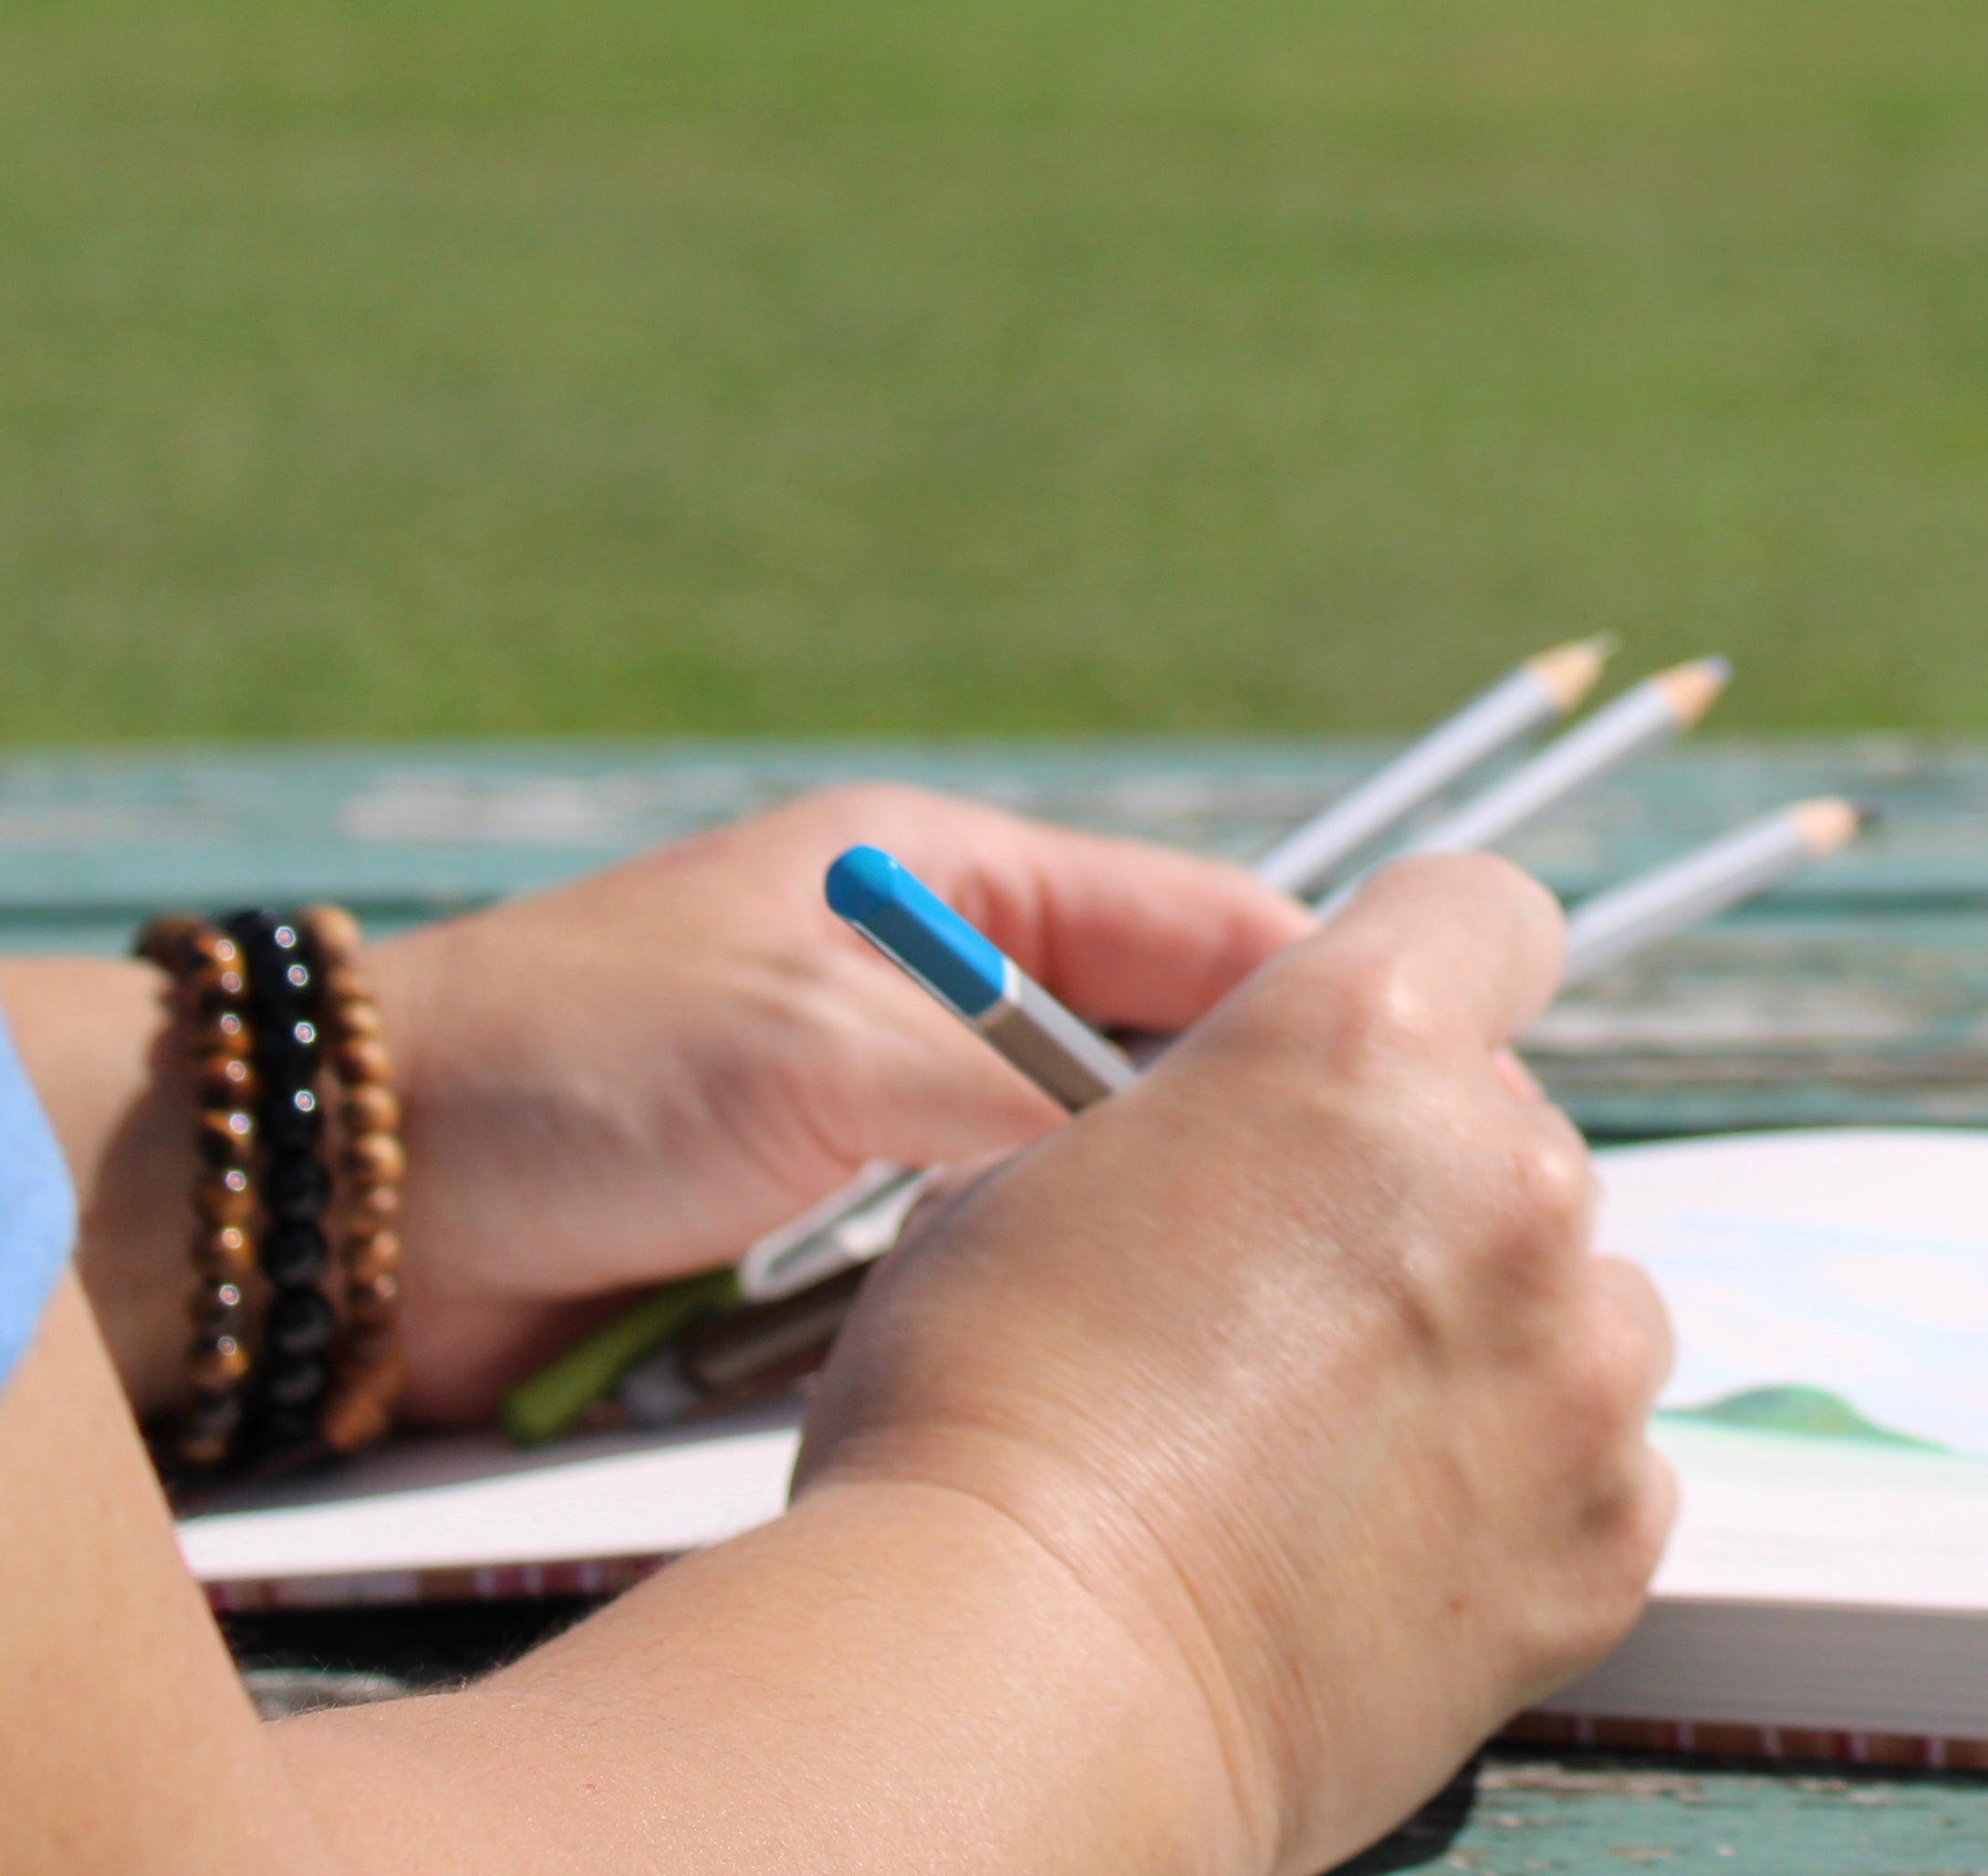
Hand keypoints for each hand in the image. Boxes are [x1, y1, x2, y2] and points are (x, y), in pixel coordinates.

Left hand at [370, 785, 1308, 1417]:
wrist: (343, 1204)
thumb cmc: (581, 1063)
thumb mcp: (827, 1043)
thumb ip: (1022, 1089)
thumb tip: (1190, 1157)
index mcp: (946, 875)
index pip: (1190, 918)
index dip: (1305, 995)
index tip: (1413, 1076)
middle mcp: (932, 981)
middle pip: (1145, 1056)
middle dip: (1213, 1137)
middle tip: (1321, 1223)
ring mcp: (879, 1107)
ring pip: (1066, 1176)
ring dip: (1095, 1233)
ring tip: (1192, 1296)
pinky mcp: (822, 1231)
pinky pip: (970, 1261)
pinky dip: (1003, 1297)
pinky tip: (1057, 1344)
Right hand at [796, 854, 1676, 1875]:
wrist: (1008, 1684)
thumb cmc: (979, 1422)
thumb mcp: (1038, 1175)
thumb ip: (1199, 1124)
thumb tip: (1233, 1145)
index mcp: (1367, 1042)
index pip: (1486, 915)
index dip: (1441, 968)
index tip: (1396, 1046)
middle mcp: (1506, 1174)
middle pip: (1520, 1134)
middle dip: (1434, 1194)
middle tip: (1303, 1304)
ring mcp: (1578, 1357)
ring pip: (1584, 1300)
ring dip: (1495, 1341)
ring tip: (1336, 1441)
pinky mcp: (1605, 1526)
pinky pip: (1607, 1464)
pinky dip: (1520, 1489)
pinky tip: (1383, 1540)